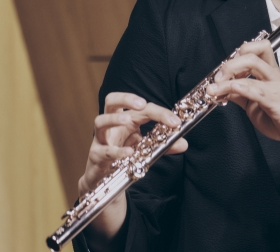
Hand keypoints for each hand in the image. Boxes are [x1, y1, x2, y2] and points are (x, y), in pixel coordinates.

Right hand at [79, 92, 187, 246]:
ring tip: (127, 120)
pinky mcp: (96, 157)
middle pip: (111, 101)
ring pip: (100, 121)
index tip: (175, 121)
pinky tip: (128, 152)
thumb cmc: (124, 158)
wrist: (105, 182)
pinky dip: (116, 151)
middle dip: (126, 98)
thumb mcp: (145, 150)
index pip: (141, 108)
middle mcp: (112, 126)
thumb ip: (163, 146)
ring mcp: (101, 140)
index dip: (159, 112)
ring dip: (113, 119)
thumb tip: (184, 144)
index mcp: (126, 121)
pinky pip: (103, 151)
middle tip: (142, 104)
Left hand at [206, 39, 279, 147]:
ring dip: (228, 74)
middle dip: (229, 63)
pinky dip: (239, 87)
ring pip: (252, 64)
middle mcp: (274, 75)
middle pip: (251, 52)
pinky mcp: (277, 100)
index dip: (236, 56)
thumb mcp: (255, 105)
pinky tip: (229, 92)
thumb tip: (222, 89)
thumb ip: (240, 95)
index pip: (255, 49)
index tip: (223, 73)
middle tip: (217, 79)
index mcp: (270, 74)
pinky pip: (256, 88)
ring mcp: (277, 86)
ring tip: (215, 88)